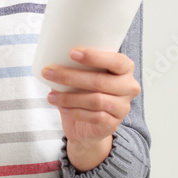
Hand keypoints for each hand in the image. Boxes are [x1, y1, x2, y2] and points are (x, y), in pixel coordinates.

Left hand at [42, 47, 139, 168]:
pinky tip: (62, 108)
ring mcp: (123, 107)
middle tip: (48, 72)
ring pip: (95, 100)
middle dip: (70, 76)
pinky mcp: (113, 124)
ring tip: (51, 95)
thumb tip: (52, 53)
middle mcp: (129, 87)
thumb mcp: (83, 73)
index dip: (95, 57)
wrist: (88, 124)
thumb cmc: (85, 90)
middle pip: (100, 81)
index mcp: (125, 68)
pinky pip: (94, 117)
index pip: (116, 61)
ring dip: (69, 97)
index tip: (72, 53)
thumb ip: (76, 64)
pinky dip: (75, 112)